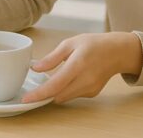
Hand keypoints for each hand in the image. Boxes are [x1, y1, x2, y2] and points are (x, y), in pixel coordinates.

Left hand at [22, 32, 142, 103]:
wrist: (117, 52)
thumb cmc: (93, 44)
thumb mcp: (70, 43)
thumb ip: (52, 57)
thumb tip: (35, 68)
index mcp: (78, 64)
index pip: (55, 84)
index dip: (39, 94)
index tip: (26, 99)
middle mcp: (85, 80)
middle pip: (58, 95)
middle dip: (44, 93)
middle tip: (35, 86)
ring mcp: (90, 89)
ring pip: (64, 97)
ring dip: (55, 91)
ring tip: (57, 75)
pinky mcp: (92, 93)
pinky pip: (73, 95)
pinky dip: (66, 89)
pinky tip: (71, 77)